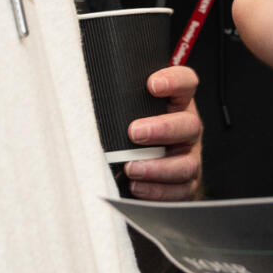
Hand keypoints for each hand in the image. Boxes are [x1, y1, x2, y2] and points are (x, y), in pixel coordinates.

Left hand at [124, 65, 202, 199]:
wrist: (144, 169)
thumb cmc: (133, 133)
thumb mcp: (131, 112)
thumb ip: (121, 103)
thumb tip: (83, 92)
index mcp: (178, 104)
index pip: (186, 83)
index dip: (174, 81)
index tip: (152, 84)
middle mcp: (188, 129)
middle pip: (189, 125)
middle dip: (162, 129)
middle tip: (134, 132)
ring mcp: (189, 158)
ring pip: (187, 163)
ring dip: (158, 167)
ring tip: (131, 168)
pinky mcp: (185, 185)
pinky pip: (180, 191)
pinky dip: (158, 191)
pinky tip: (137, 187)